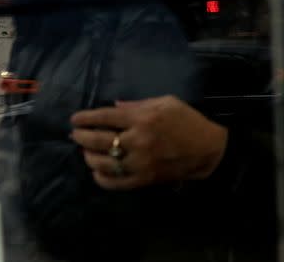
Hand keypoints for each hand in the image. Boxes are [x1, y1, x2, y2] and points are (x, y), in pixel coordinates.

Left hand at [70, 96, 227, 189]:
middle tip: (76, 135)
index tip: (75, 119)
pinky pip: (114, 182)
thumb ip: (139, 104)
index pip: (105, 116)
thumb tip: (115, 105)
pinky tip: (98, 171)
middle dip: (81, 136)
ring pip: (102, 162)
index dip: (86, 117)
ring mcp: (139, 162)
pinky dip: (101, 177)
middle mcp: (138, 140)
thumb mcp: (167, 102)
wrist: (208, 148)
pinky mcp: (143, 179)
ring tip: (86, 152)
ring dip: (88, 156)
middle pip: (98, 139)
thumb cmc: (188, 120)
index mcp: (143, 118)